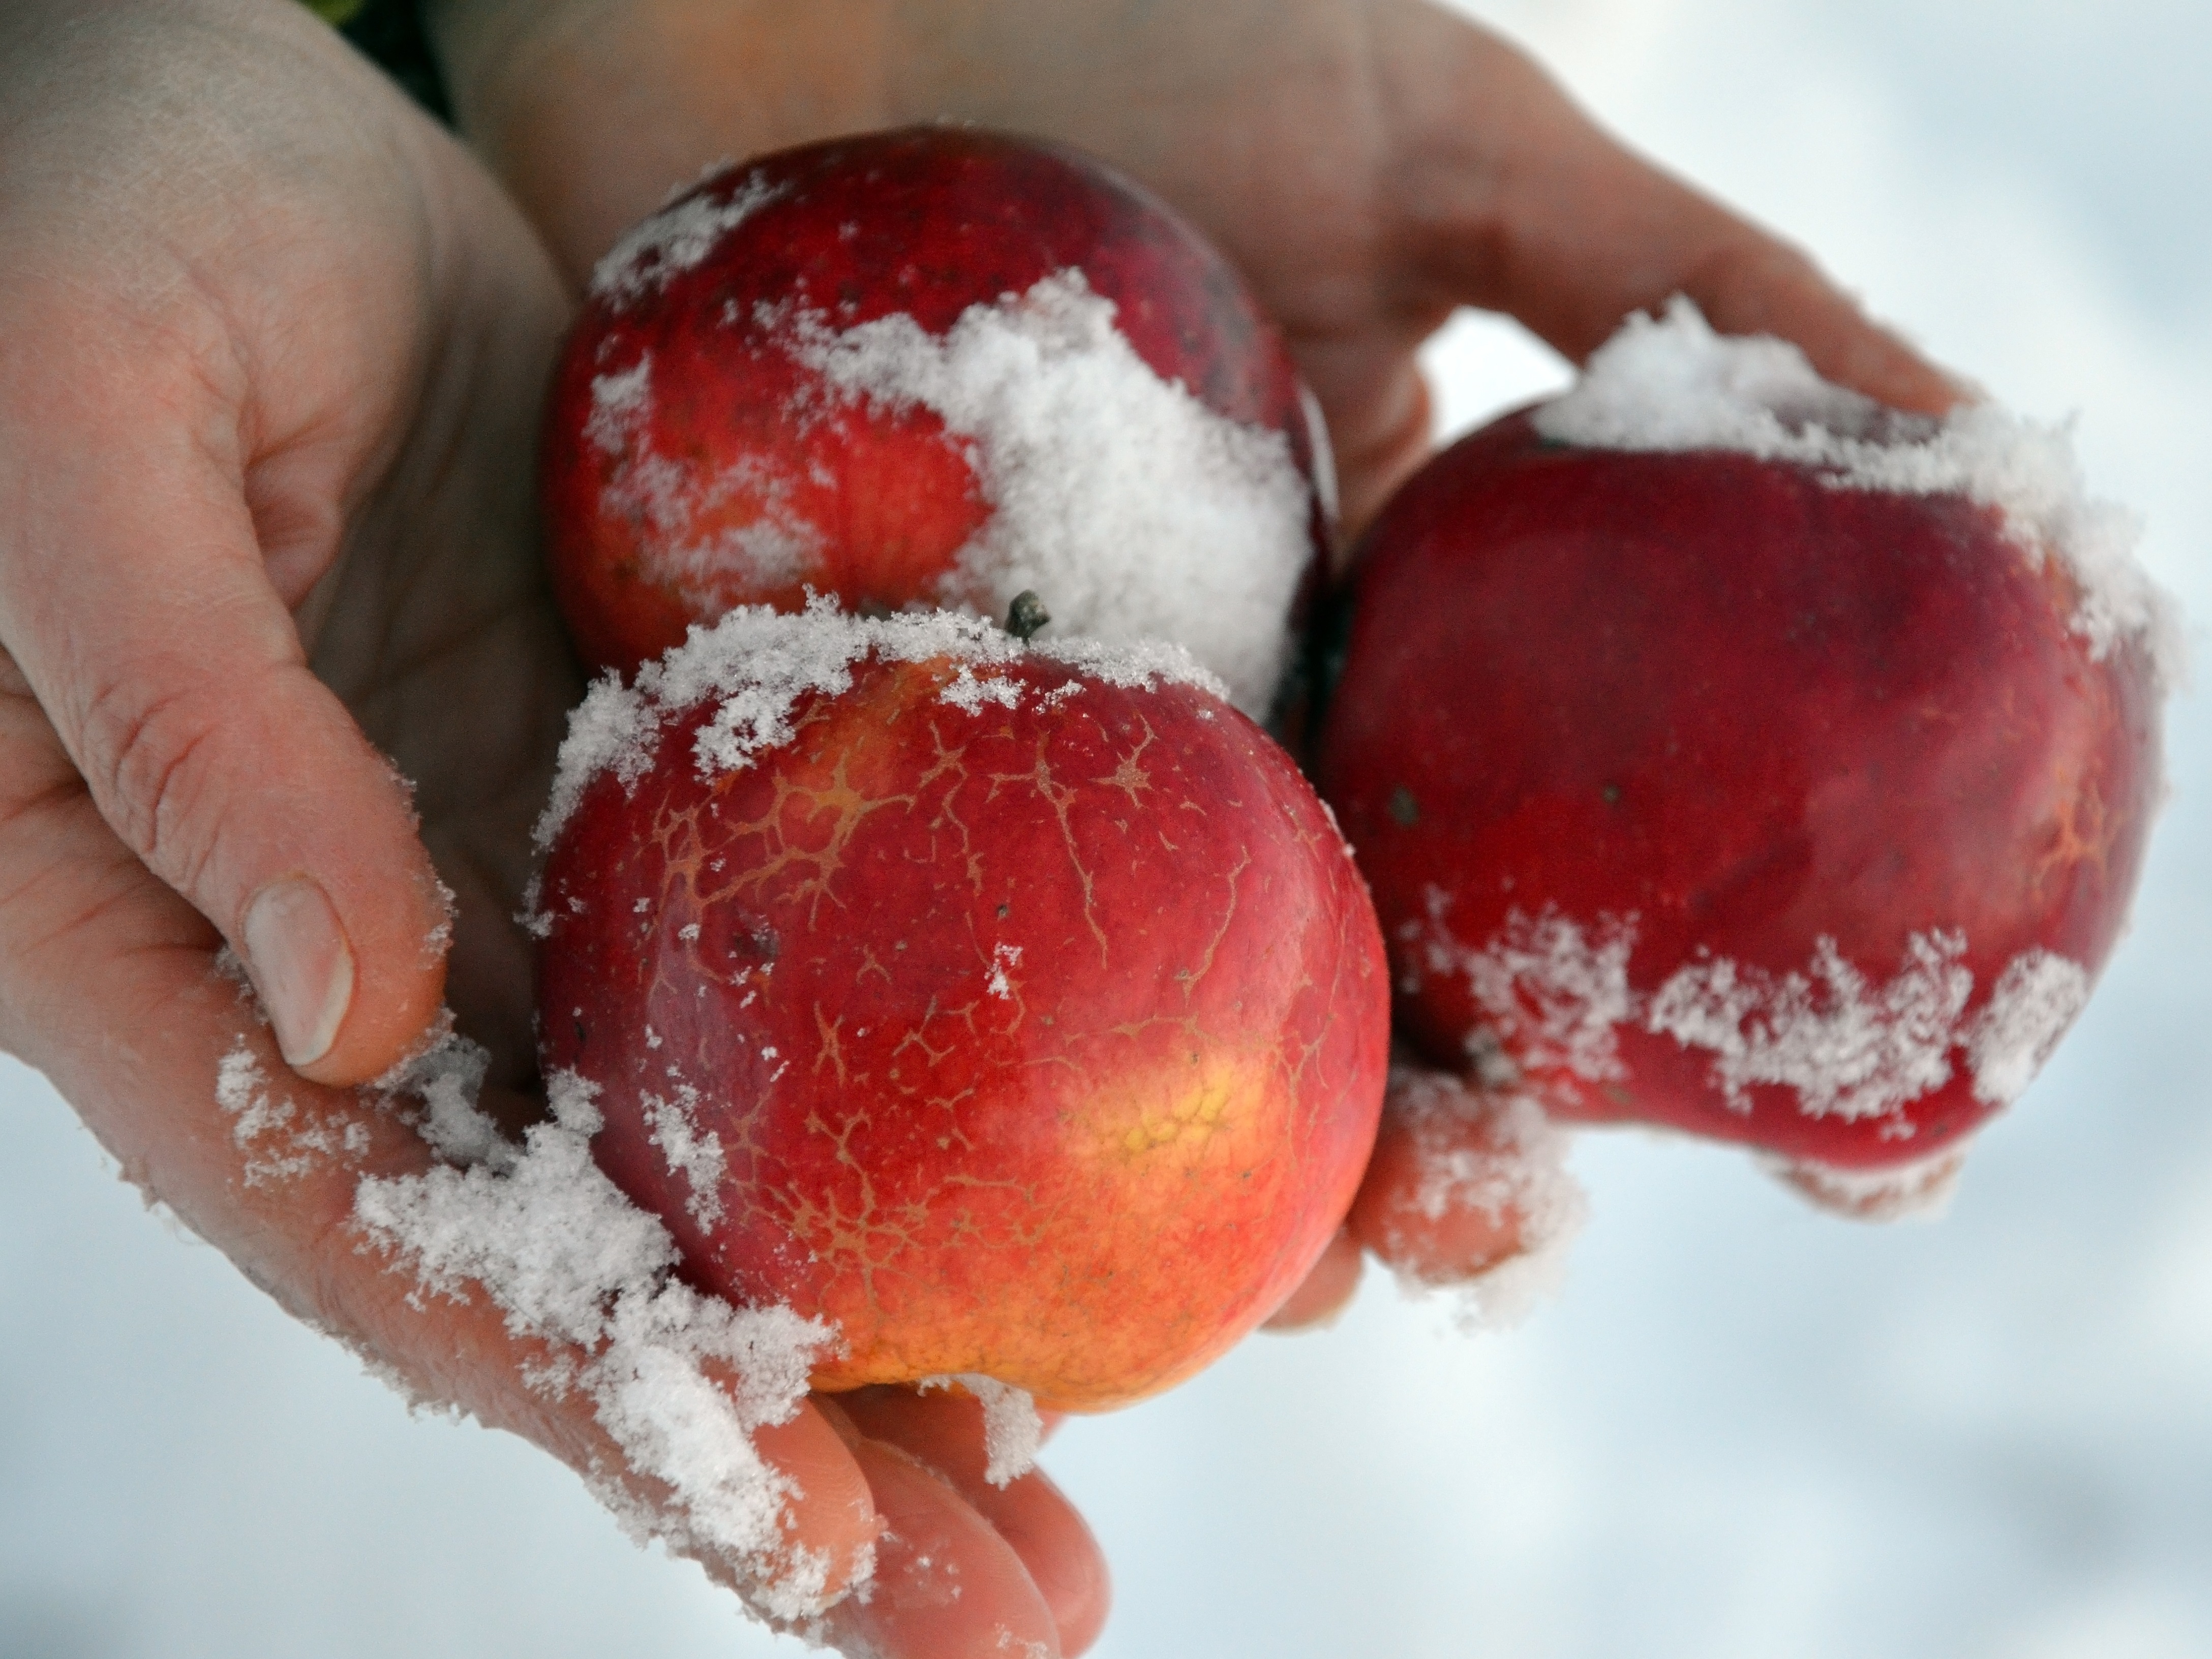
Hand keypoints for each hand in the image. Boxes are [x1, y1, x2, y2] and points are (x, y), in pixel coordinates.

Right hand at [0, 3, 1103, 1650]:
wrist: (179, 114)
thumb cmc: (53, 229)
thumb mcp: (73, 440)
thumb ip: (181, 722)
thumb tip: (337, 1007)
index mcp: (168, 967)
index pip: (393, 1239)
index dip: (598, 1403)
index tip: (798, 1539)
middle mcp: (366, 981)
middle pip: (594, 1268)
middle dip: (808, 1461)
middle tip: (1029, 1620)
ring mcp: (529, 890)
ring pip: (730, 1162)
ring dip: (917, 1338)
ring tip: (1101, 1505)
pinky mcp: (649, 779)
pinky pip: (810, 966)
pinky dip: (945, 1094)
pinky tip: (1103, 1195)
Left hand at [425, 0, 1964, 1303]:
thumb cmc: (1127, 8)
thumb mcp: (1451, 140)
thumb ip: (1700, 293)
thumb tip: (2003, 448)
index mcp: (1389, 644)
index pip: (1570, 886)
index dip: (1719, 1030)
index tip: (1880, 1154)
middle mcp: (1223, 742)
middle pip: (1370, 1016)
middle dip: (1462, 1172)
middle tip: (1498, 1210)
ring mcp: (1025, 776)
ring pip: (1156, 1050)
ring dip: (1247, 1199)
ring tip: (1303, 1262)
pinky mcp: (801, 774)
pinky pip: (892, 980)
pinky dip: (955, 1109)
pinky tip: (1023, 1220)